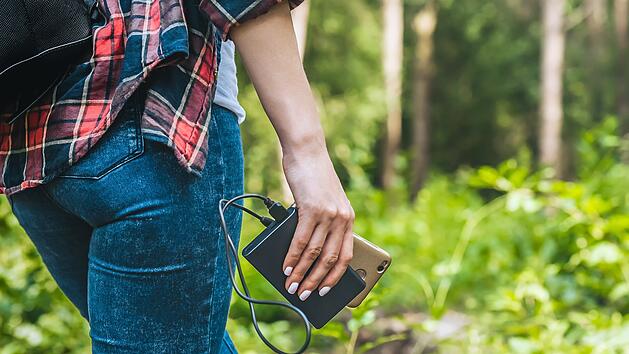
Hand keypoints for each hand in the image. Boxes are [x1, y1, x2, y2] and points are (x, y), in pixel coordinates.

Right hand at [281, 142, 353, 300]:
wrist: (307, 151)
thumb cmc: (312, 176)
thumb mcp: (325, 202)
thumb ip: (322, 224)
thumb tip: (306, 253)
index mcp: (348, 218)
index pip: (346, 255)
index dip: (335, 276)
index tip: (325, 290)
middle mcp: (342, 218)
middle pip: (330, 259)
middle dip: (316, 281)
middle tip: (304, 294)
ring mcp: (328, 214)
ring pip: (315, 253)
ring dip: (301, 273)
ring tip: (291, 285)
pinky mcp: (311, 208)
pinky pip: (302, 240)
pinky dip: (293, 257)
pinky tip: (286, 266)